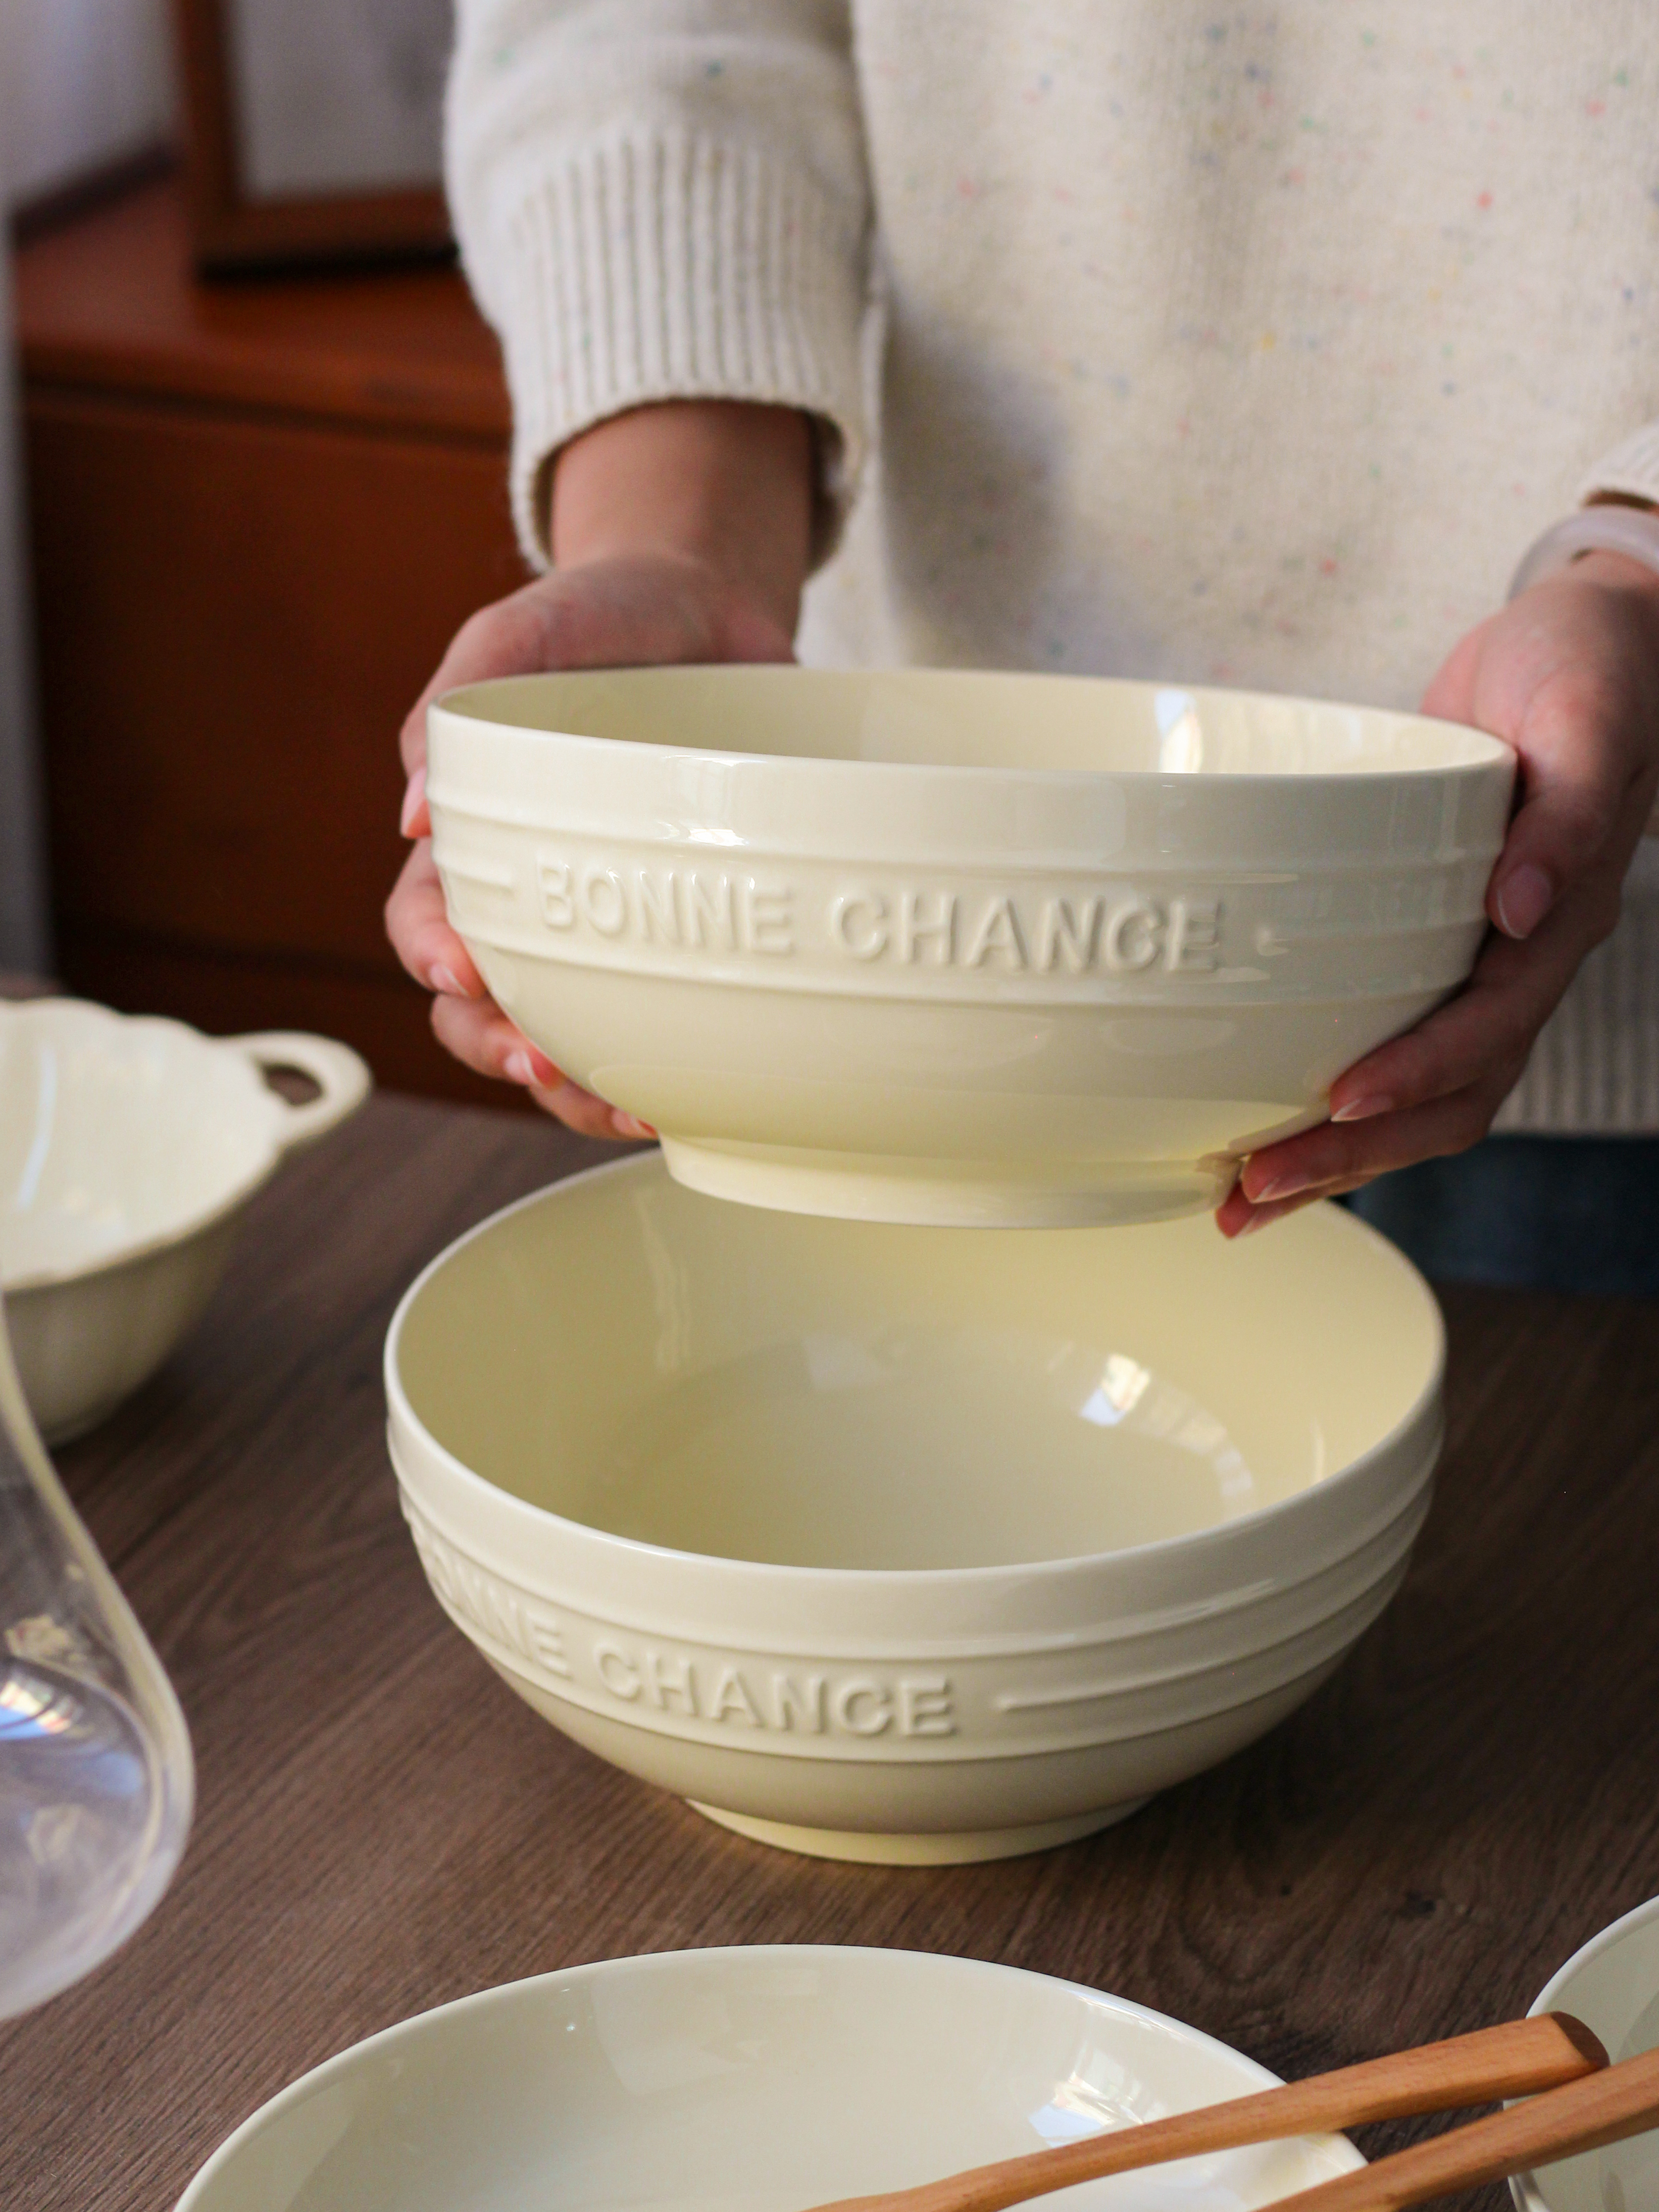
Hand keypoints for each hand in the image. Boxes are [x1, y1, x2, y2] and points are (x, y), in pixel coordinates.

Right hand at [386, 401, 813, 1134]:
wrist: (710, 608)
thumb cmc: (597, 615)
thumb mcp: (522, 627)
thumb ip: (457, 697)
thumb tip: (411, 813)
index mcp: (472, 838)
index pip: (424, 920)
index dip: (434, 958)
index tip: (464, 975)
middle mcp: (529, 896)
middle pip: (481, 1007)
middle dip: (500, 1049)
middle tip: (545, 1066)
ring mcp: (606, 922)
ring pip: (565, 1037)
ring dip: (580, 1087)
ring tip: (627, 1108)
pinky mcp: (680, 930)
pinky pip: (660, 1020)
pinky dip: (667, 1066)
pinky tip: (692, 1092)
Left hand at [1218, 547, 1658, 1236]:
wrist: (1584, 643)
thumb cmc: (1587, 672)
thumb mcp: (1588, 722)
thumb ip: (1567, 816)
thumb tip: (1520, 909)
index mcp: (1558, 924)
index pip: (1487, 1032)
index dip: (1417, 1075)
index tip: (1341, 1102)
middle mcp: (1516, 963)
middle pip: (1441, 1100)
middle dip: (1348, 1157)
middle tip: (1246, 1197)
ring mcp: (1473, 965)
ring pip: (1411, 1099)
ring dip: (1329, 1158)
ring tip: (1237, 1202)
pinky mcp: (1427, 947)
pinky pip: (1383, 1045)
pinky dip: (1322, 1102)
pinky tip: (1254, 1129)